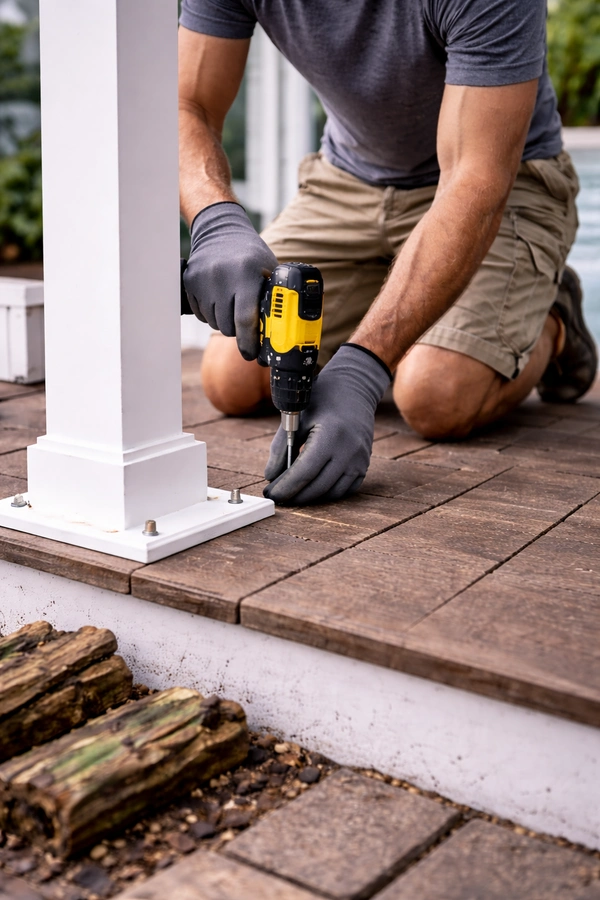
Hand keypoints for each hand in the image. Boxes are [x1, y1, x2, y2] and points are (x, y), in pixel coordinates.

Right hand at [183, 202, 277, 359]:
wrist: (221, 231)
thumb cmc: (251, 255)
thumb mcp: (269, 271)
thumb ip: (274, 299)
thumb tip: (281, 335)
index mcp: (245, 275)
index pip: (245, 321)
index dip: (249, 343)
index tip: (252, 354)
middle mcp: (221, 277)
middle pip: (228, 327)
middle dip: (239, 331)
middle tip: (246, 322)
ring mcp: (202, 280)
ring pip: (214, 323)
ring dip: (225, 321)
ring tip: (232, 303)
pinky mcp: (190, 283)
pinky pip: (201, 314)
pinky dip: (211, 313)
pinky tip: (219, 298)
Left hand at [263, 344, 390, 504]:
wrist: (355, 388)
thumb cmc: (322, 398)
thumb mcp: (296, 417)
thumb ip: (281, 447)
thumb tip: (271, 476)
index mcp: (331, 435)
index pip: (305, 472)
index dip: (286, 487)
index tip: (271, 493)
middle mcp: (349, 451)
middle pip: (318, 487)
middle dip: (295, 496)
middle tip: (278, 496)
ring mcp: (360, 460)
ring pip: (332, 493)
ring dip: (311, 497)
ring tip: (294, 491)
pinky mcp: (364, 464)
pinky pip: (345, 490)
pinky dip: (328, 492)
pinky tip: (313, 486)